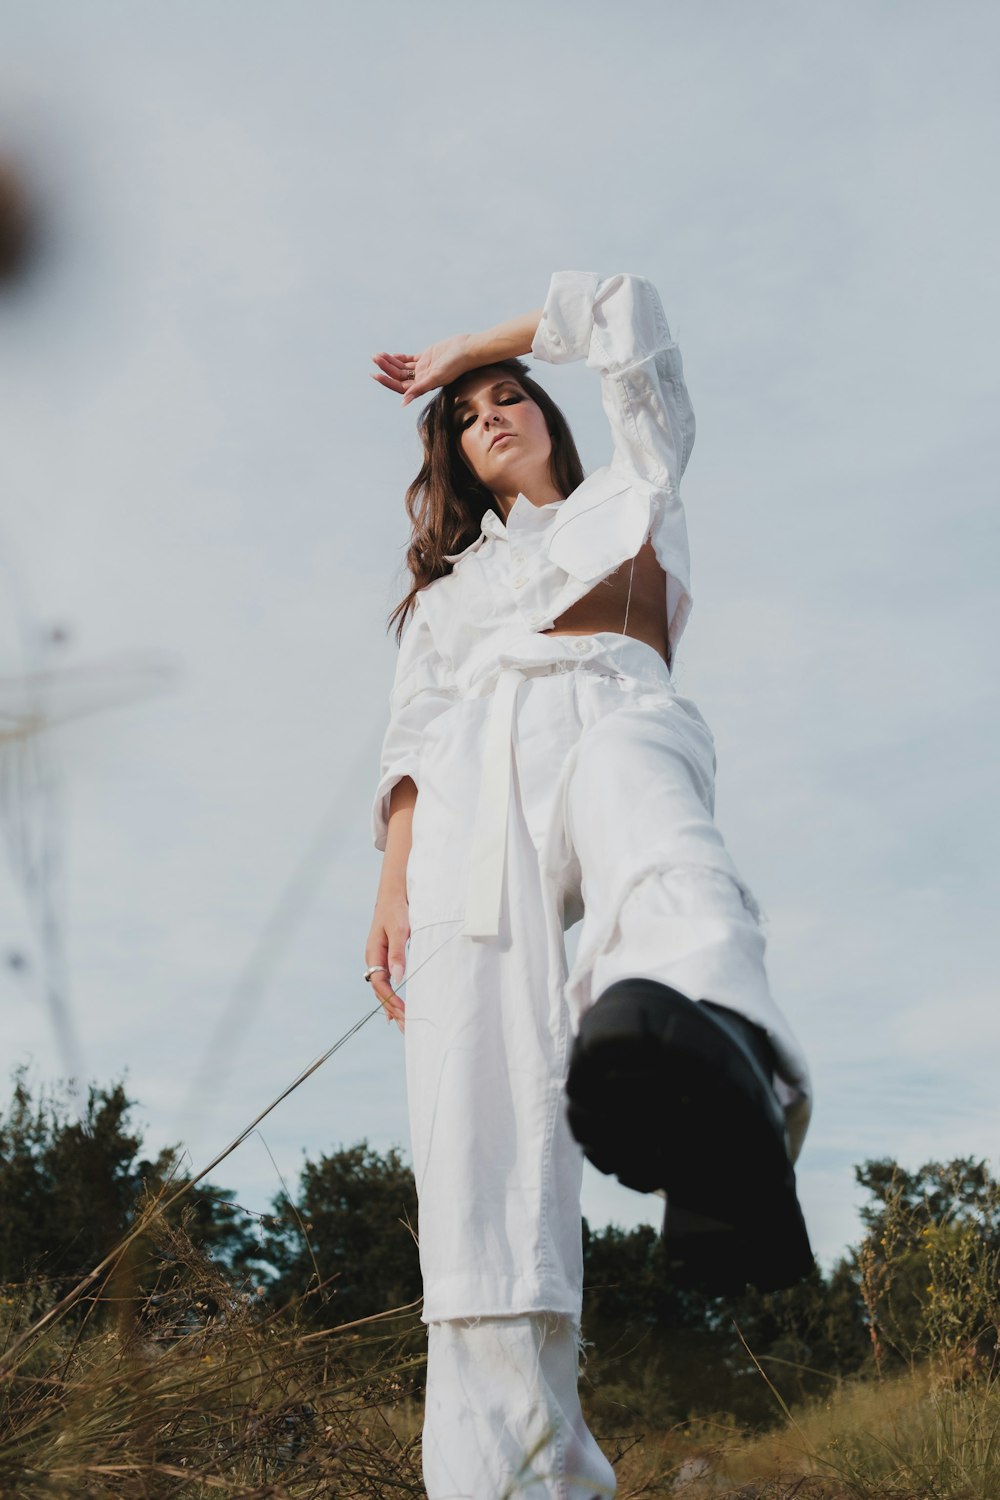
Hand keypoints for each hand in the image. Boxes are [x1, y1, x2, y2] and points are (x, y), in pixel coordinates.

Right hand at [365, 891, 408, 1032]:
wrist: (394, 892)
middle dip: (392, 1009)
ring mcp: (378, 958)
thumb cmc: (397, 908)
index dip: (391, 1001)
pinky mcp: (386, 956)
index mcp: (373, 954)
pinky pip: (386, 981)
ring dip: (392, 1005)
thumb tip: (397, 978)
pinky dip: (391, 996)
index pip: (380, 985)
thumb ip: (398, 954)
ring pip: (382, 988)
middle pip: (380, 990)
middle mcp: (373, 959)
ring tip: (403, 1023)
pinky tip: (395, 1008)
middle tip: (407, 1027)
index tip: (404, 1013)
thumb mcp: (400, 930)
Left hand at [370, 333, 474, 406]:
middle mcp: (423, 378)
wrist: (468, 349)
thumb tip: (403, 403)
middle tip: (374, 358)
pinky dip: (400, 357)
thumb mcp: (436, 377)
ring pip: (403, 367)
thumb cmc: (456, 364)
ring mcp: (424, 367)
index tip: (375, 374)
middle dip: (386, 368)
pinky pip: (410, 359)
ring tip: (378, 355)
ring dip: (390, 361)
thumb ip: (419, 389)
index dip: (387, 382)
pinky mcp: (427, 356)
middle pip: (399, 376)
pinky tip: (392, 354)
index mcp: (424, 385)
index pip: (401, 387)